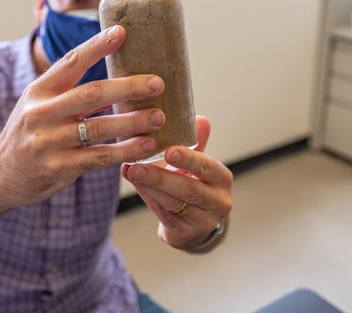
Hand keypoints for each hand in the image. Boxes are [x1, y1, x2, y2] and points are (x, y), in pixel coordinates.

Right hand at [0, 25, 165, 207]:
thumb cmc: (29, 134)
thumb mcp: (37, 105)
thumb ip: (67, 91)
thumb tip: (115, 73)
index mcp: (39, 91)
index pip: (70, 62)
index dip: (96, 46)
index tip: (122, 32)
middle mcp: (42, 113)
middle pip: (91, 94)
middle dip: (127, 87)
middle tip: (157, 83)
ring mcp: (49, 142)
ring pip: (98, 127)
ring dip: (133, 121)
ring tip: (159, 117)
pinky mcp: (58, 168)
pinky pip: (98, 157)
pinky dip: (125, 151)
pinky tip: (146, 146)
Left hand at [121, 116, 232, 250]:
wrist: (196, 224)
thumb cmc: (193, 184)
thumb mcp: (197, 165)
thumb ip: (196, 144)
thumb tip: (200, 118)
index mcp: (221, 179)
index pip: (207, 167)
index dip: (189, 160)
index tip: (169, 151)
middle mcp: (218, 202)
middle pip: (188, 189)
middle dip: (160, 177)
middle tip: (136, 166)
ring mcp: (203, 221)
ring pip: (173, 203)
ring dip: (149, 187)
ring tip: (130, 172)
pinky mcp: (186, 234)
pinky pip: (164, 215)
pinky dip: (148, 198)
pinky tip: (135, 185)